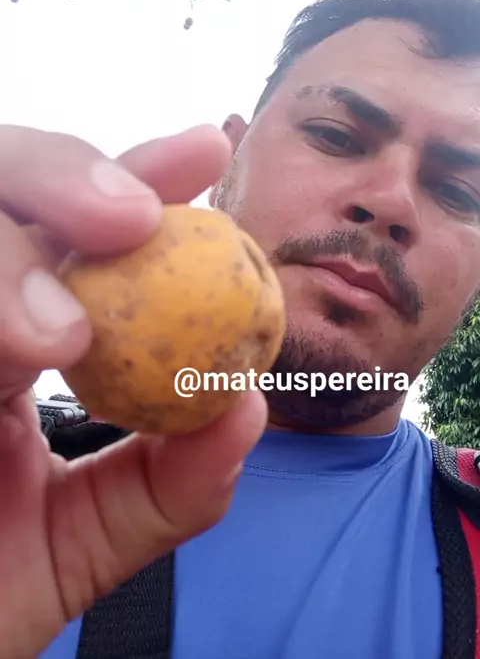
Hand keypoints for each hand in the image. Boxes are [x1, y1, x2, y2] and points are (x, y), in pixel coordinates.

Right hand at [0, 124, 267, 658]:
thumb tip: (248, 405)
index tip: (206, 151)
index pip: (73, 227)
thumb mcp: (86, 538)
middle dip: (60, 174)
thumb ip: (170, 480)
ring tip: (64, 334)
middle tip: (132, 215)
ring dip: (7, 257)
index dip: (136, 174)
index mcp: (12, 333)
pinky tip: (24, 349)